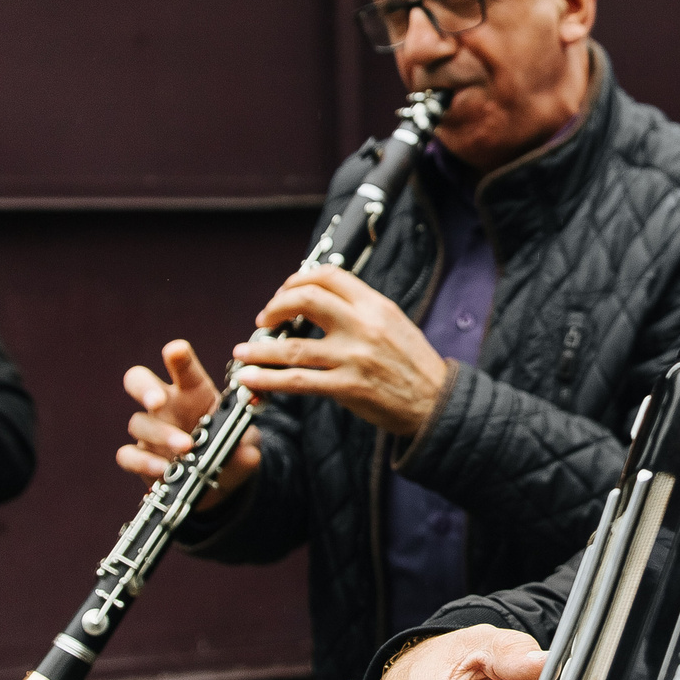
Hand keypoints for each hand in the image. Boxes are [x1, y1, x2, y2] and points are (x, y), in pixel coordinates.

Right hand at [118, 339, 261, 506]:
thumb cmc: (233, 450)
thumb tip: (244, 454)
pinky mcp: (142, 456)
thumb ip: (245, 446)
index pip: (183, 365)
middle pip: (139, 380)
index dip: (178, 356)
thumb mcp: (247, 446)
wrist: (221, 480)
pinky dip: (143, 462)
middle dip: (145, 388)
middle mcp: (167, 405)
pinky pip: (129, 455)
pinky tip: (163, 470)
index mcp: (194, 390)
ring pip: (138, 422)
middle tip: (157, 401)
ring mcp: (151, 429)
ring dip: (161, 434)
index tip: (176, 351)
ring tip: (185, 447)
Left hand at [232, 264, 448, 437]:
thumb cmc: (414, 364)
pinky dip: (267, 379)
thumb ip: (360, 310)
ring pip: (292, 346)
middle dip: (276, 306)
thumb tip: (322, 299)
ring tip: (243, 351)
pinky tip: (251, 378)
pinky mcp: (346, 388)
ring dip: (260, 348)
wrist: (436, 403)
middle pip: (306, 300)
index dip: (298, 279)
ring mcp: (353, 358)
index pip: (328, 276)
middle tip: (266, 318)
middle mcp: (363, 327)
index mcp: (376, 306)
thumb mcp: (393, 323)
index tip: (285, 292)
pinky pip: (297, 381)